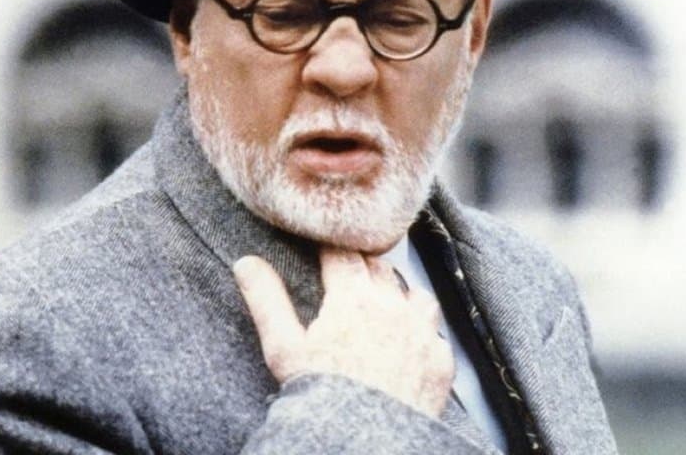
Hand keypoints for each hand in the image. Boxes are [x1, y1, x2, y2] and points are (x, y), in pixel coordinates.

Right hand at [233, 246, 453, 415]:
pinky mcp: (440, 361)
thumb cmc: (322, 393)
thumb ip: (266, 300)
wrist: (365, 441)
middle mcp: (394, 307)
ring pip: (416, 294)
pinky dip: (422, 335)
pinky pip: (435, 335)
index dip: (331, 250)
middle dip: (363, 269)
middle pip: (380, 269)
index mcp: (354, 297)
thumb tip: (245, 263)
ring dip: (400, 295)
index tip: (323, 251)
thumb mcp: (283, 347)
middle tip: (347, 278)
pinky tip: (408, 346)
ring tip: (384, 307)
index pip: (343, 253)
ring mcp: (422, 333)